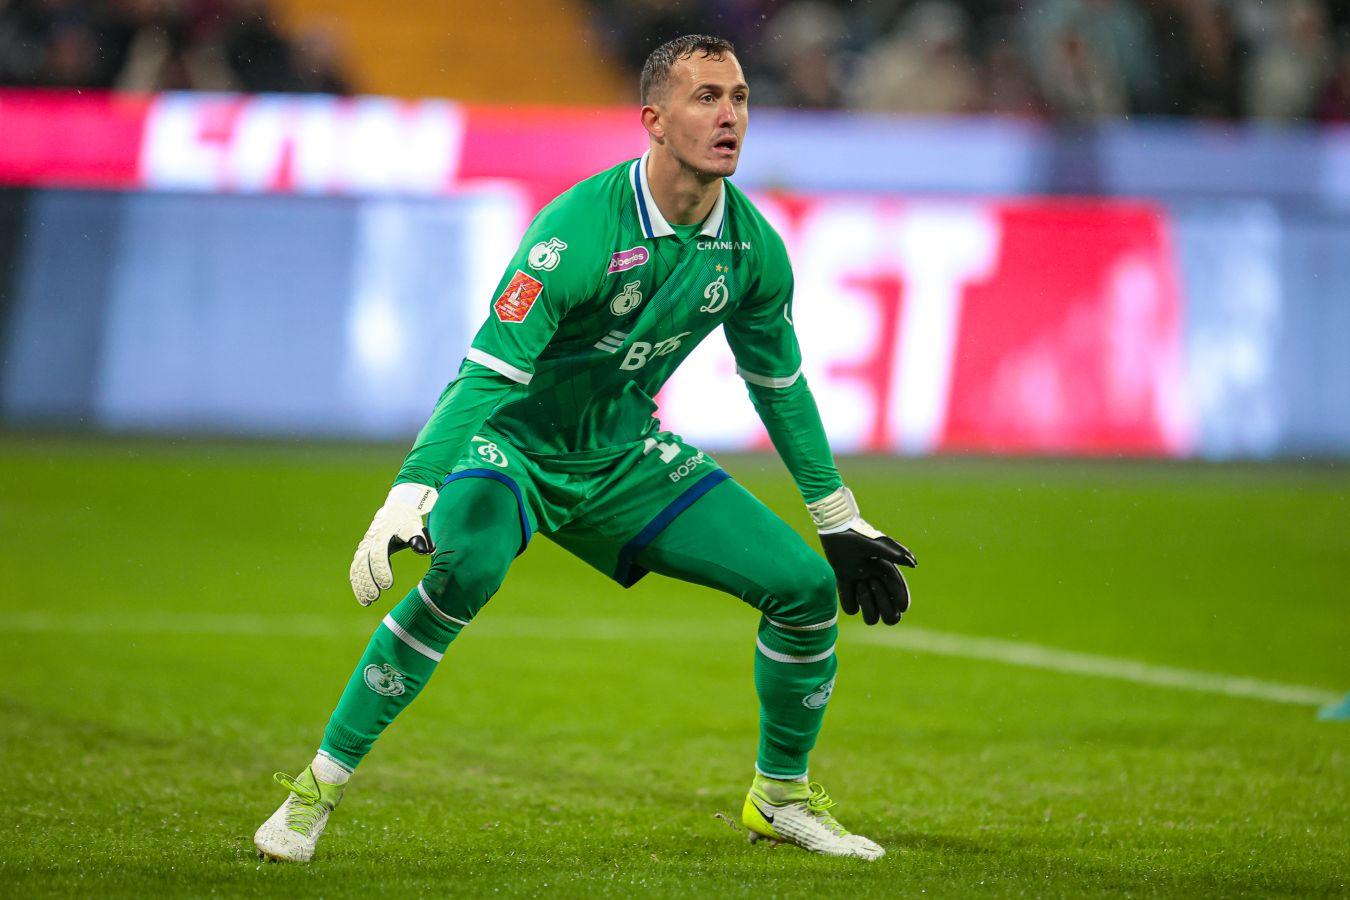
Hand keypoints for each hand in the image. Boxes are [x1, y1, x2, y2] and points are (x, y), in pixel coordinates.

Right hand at [349, 483, 437, 605]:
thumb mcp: (414, 525)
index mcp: (381, 535)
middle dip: (368, 581)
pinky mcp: (363, 551)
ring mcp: (364, 546)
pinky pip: (356, 567)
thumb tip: (424, 550)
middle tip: (375, 597)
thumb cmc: (407, 520)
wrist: (396, 509)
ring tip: (367, 601)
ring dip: (360, 584)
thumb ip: (418, 537)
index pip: (379, 555)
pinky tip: (361, 595)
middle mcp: (369, 541)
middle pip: (364, 563)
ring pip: (357, 567)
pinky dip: (357, 581)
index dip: (382, 570)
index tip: (388, 585)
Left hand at [820, 523, 916, 625]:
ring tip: (859, 583)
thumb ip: (894, 553)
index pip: (899, 592)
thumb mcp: (875, 544)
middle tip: (871, 582)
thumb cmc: (856, 535)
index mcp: (886, 570)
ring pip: (871, 614)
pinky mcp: (847, 584)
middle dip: (883, 602)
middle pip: (888, 611)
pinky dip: (849, 602)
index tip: (902, 606)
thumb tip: (913, 564)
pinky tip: (847, 585)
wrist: (834, 530)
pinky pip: (851, 607)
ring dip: (866, 603)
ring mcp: (862, 584)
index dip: (902, 600)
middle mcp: (876, 580)